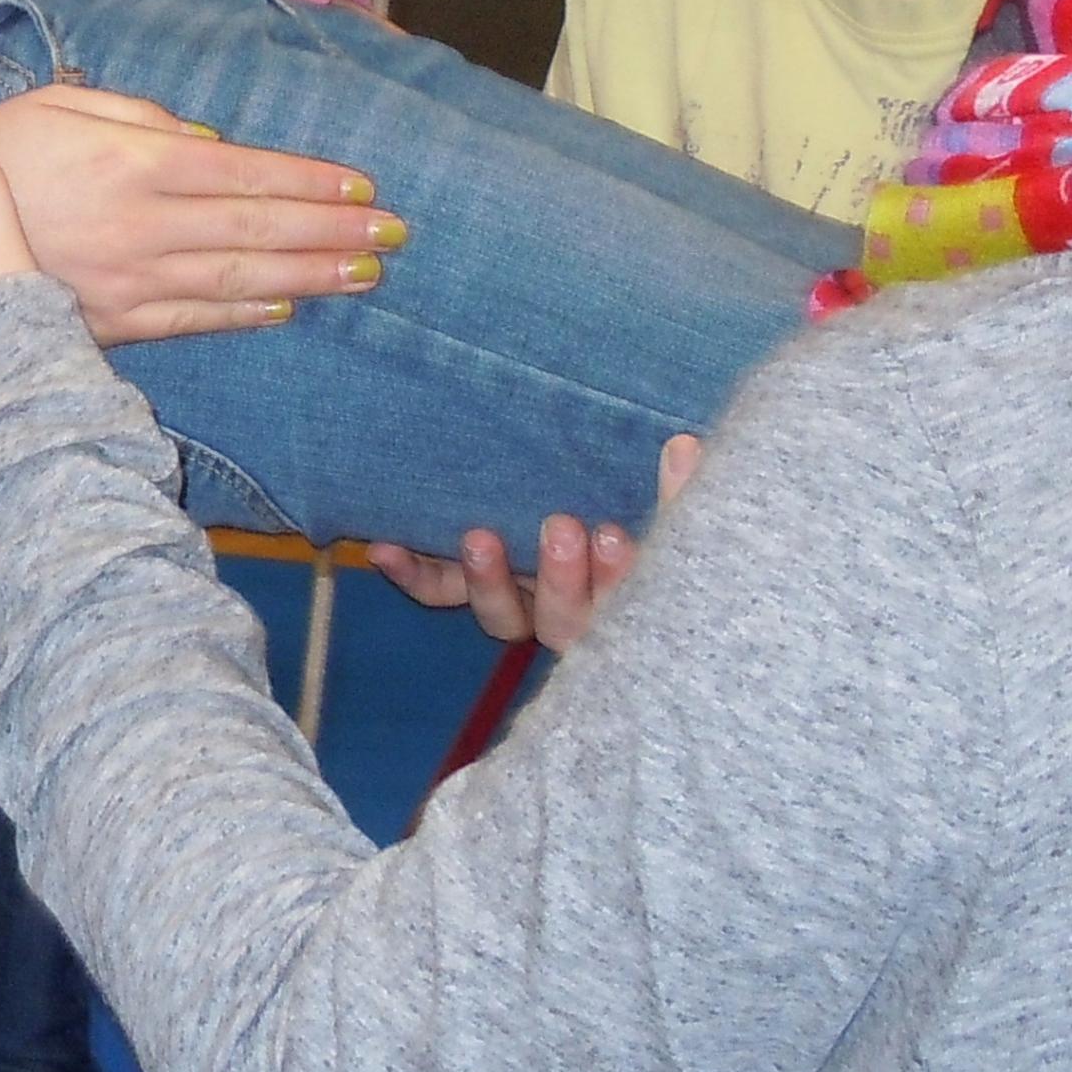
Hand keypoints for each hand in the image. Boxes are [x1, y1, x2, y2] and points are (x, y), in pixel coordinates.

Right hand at [0, 84, 400, 340]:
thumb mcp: (56, 101)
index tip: (365, 187)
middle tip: (396, 233)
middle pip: (258, 230)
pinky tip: (287, 308)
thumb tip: (209, 144)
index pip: (246, 175)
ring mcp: (130, 281)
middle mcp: (143, 225)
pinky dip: (244, 316)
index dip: (310, 184)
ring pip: (239, 281)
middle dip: (334, 231)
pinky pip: (191, 320)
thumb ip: (136, 114)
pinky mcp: (111, 321)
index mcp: (133, 162)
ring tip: (367, 273)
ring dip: (310, 276)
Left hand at [365, 434, 700, 649]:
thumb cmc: (629, 507)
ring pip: (501, 618)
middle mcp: (572, 613)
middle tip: (564, 530)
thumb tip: (688, 447)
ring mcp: (518, 602)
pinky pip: (438, 593)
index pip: (627, 609)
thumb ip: (676, 487)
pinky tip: (383, 547)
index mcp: (627, 603)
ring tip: (479, 538)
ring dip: (489, 582)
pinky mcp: (466, 585)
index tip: (616, 538)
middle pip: (565, 624)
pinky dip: (412, 574)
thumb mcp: (654, 505)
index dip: (621, 581)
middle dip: (563, 581)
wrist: (570, 493)